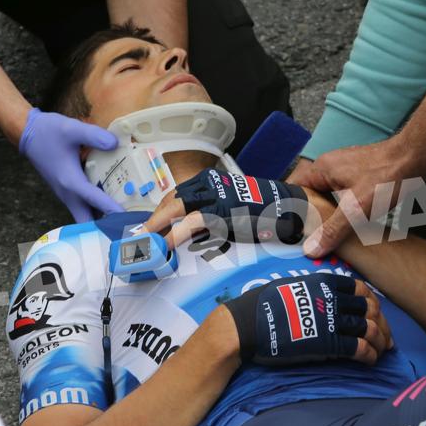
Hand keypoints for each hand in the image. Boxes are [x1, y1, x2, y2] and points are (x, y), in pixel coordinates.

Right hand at [18, 109, 122, 222]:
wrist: (27, 135)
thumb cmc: (48, 132)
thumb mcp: (72, 129)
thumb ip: (94, 136)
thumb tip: (115, 143)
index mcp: (71, 182)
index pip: (95, 201)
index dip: (113, 211)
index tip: (129, 221)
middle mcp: (68, 193)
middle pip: (87, 222)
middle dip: (105, 228)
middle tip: (127, 226)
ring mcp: (66, 194)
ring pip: (84, 217)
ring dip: (101, 221)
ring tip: (124, 218)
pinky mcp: (66, 191)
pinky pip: (82, 207)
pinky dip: (96, 210)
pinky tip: (111, 200)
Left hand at [139, 169, 309, 247]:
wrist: (284, 207)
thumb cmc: (257, 211)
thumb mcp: (227, 205)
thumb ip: (205, 213)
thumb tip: (183, 230)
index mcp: (208, 181)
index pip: (176, 195)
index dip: (160, 212)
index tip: (150, 227)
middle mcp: (209, 184)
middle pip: (172, 200)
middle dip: (154, 219)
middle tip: (141, 237)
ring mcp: (214, 195)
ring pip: (177, 208)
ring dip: (160, 226)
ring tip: (149, 243)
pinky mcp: (221, 210)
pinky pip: (191, 222)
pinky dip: (176, 233)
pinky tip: (167, 244)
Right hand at [222, 273, 391, 365]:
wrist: (247, 325)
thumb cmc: (263, 306)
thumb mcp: (290, 286)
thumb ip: (312, 289)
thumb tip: (321, 295)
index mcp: (323, 282)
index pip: (360, 288)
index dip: (372, 301)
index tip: (374, 313)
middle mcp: (332, 299)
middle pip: (370, 309)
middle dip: (383, 324)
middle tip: (387, 336)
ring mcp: (331, 321)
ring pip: (369, 329)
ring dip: (381, 341)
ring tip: (383, 350)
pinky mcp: (329, 343)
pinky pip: (359, 348)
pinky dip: (370, 355)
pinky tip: (372, 360)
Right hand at [287, 139, 412, 258]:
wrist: (417, 158)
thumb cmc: (387, 177)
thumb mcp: (357, 209)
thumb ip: (332, 230)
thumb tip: (310, 249)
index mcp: (322, 168)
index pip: (292, 188)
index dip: (287, 208)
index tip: (286, 229)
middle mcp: (330, 165)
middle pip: (309, 193)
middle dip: (308, 214)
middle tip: (304, 238)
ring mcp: (345, 169)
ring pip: (326, 194)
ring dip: (326, 213)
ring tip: (322, 235)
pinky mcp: (360, 174)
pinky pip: (341, 193)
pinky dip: (341, 208)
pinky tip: (346, 223)